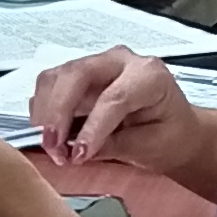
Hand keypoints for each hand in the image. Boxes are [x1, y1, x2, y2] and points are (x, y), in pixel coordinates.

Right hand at [28, 49, 216, 185]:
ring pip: (55, 78)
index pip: (113, 97)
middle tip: (53, 147)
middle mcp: (119, 62)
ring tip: (51, 146)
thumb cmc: (169, 136)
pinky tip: (50, 136)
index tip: (78, 155)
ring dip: (45, 113)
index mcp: (148, 75)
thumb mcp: (151, 146)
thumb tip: (77, 150)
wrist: (173, 130)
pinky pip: (49, 86)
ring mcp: (95, 66)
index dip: (92, 127)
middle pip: (75, 75)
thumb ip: (114, 145)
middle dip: (57, 113)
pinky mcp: (77, 77)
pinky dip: (43, 112)